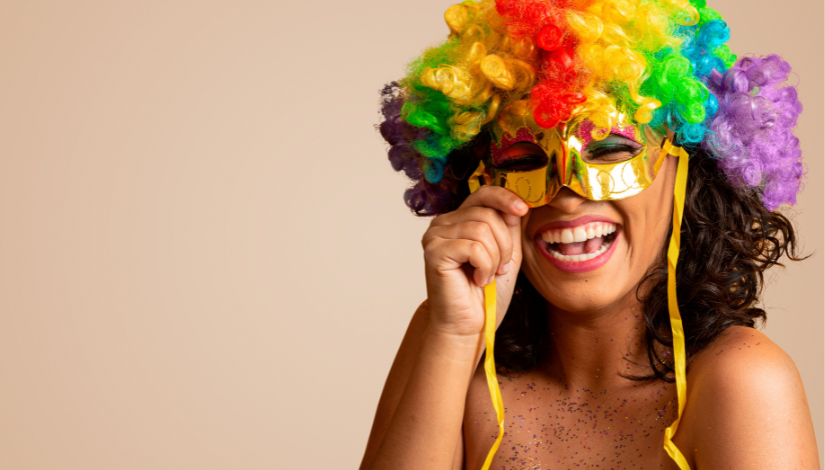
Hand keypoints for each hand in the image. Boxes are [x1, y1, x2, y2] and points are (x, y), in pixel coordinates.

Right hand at [421, 185, 527, 338]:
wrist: (468, 325)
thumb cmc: (485, 293)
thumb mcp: (506, 253)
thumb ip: (509, 226)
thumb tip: (520, 201)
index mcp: (459, 220)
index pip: (483, 194)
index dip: (505, 197)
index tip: (523, 209)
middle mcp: (443, 223)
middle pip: (487, 214)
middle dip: (504, 244)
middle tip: (500, 268)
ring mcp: (435, 235)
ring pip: (482, 229)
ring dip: (495, 258)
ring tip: (487, 275)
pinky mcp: (434, 251)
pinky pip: (473, 247)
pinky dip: (484, 266)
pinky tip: (477, 280)